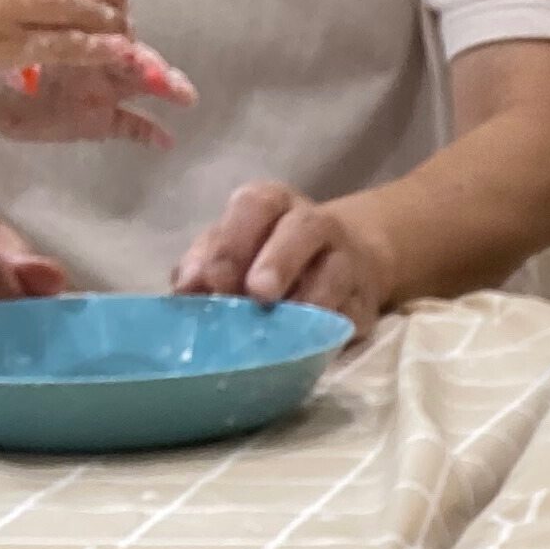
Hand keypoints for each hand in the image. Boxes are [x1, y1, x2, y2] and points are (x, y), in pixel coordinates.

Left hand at [0, 38, 195, 149]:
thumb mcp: (5, 32)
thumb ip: (28, 21)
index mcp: (74, 31)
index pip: (103, 25)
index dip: (118, 28)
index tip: (128, 29)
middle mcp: (94, 56)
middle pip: (130, 54)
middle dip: (150, 61)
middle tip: (164, 71)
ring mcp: (100, 89)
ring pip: (138, 84)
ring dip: (163, 86)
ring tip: (184, 94)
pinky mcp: (98, 121)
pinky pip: (130, 126)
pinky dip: (149, 132)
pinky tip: (166, 139)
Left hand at [172, 180, 391, 334]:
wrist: (345, 265)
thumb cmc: (269, 254)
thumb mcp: (235, 246)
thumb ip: (207, 262)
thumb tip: (185, 292)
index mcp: (273, 203)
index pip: (255, 205)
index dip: (232, 241)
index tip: (209, 280)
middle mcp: (315, 224)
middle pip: (303, 229)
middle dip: (279, 261)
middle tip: (258, 294)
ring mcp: (347, 261)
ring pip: (335, 273)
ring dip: (309, 300)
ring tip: (284, 327)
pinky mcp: (365, 302)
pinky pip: (352, 314)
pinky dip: (329, 330)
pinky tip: (307, 345)